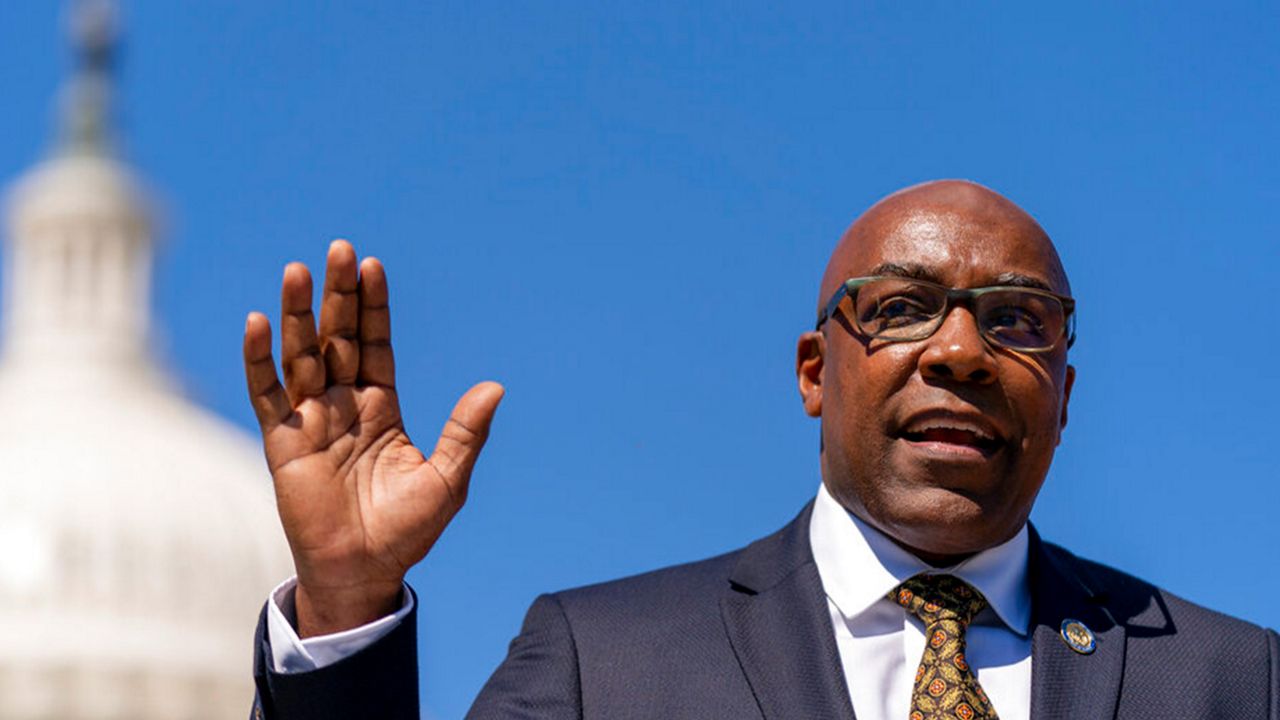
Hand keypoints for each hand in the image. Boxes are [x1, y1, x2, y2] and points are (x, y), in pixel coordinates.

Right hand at [243, 240, 502, 636]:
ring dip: (298, 314)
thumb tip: (495, 387)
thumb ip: (465, 432)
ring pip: (301, 355)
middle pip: (337, 337)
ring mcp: (311, 420)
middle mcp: (344, 405)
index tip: (372, 266)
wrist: (363, 572)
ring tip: (298, 270)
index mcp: (382, 407)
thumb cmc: (407, 530)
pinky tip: (259, 323)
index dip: (373, 307)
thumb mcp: (446, 479)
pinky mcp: (282, 442)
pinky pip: (266, 394)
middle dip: (338, 295)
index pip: (375, 344)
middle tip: (339, 250)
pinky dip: (259, 360)